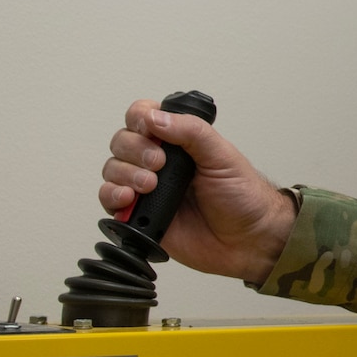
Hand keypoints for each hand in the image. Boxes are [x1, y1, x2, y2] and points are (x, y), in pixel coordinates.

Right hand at [100, 99, 295, 283]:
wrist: (248, 240)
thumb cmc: (242, 196)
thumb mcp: (222, 155)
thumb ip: (191, 131)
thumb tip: (155, 117)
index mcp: (178, 141)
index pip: (142, 117)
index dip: (139, 118)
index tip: (149, 129)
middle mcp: (157, 162)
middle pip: (122, 141)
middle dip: (135, 149)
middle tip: (159, 164)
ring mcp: (146, 188)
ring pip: (112, 169)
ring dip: (125, 173)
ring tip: (150, 185)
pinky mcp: (139, 217)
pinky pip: (109, 201)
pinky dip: (111, 196)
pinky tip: (129, 198)